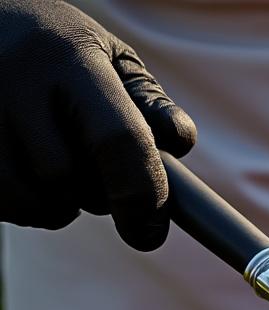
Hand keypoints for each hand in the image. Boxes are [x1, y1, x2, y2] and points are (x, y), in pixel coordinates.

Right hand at [0, 0, 195, 249]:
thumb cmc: (56, 47)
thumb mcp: (108, 56)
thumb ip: (149, 101)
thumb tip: (178, 143)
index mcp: (69, 60)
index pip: (117, 139)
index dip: (142, 194)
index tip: (149, 230)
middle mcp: (17, 84)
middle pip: (69, 180)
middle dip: (95, 195)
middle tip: (96, 171)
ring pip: (33, 202)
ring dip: (57, 204)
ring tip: (58, 163)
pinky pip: (4, 204)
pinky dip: (26, 203)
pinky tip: (27, 167)